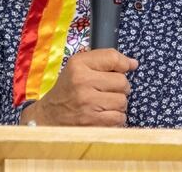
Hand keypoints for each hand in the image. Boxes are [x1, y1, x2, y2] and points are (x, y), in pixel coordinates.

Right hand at [20, 48, 137, 126]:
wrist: (48, 117)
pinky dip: (115, 118)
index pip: (113, 58)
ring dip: (118, 104)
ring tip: (104, 104)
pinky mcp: (92, 122)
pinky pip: (119, 118)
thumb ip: (105, 60)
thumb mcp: (78, 67)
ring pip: (122, 101)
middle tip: (107, 91)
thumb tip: (134, 63)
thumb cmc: (68, 90)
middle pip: (122, 81)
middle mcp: (82, 81)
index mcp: (78, 64)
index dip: (124, 63)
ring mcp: (87, 103)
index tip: (126, 68)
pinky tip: (103, 116)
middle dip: (120, 88)